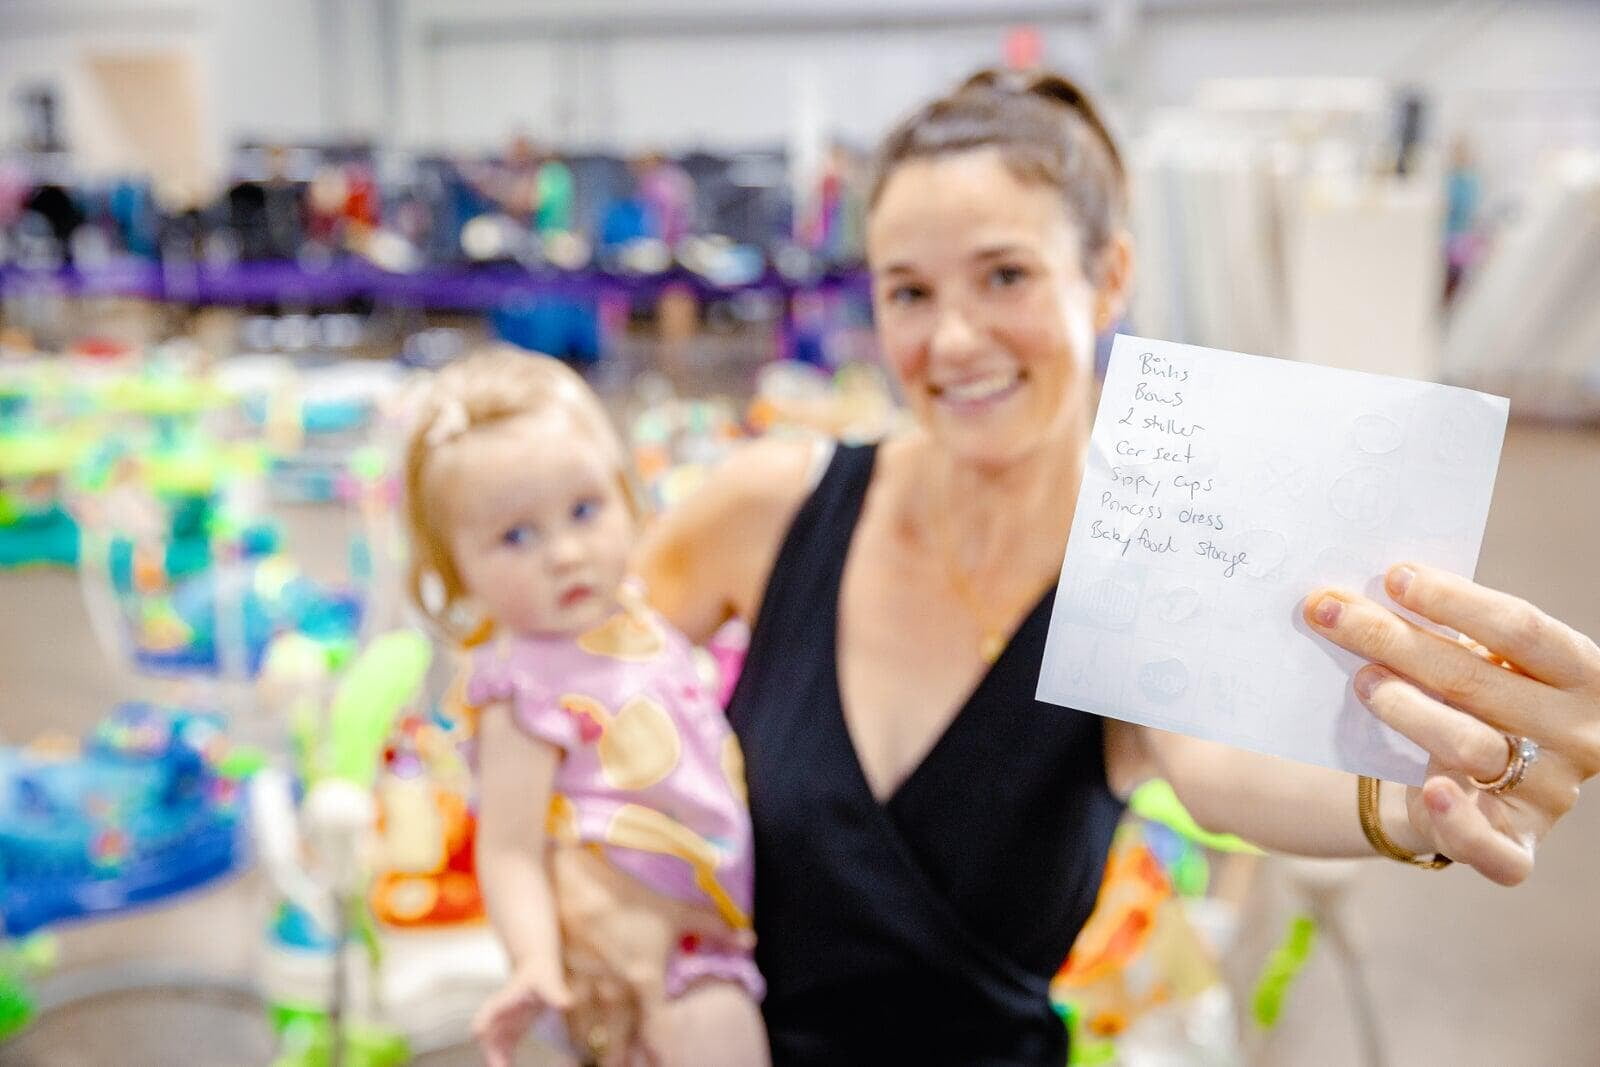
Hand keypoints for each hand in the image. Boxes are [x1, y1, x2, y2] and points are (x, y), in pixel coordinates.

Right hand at [473, 961, 572, 1066]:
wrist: (537, 966)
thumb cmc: (541, 972)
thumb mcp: (548, 980)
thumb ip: (555, 992)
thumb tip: (566, 1004)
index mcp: (506, 997)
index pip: (491, 1010)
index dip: (484, 1020)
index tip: (479, 1032)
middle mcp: (501, 1012)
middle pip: (489, 1033)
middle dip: (492, 1050)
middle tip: (500, 1066)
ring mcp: (504, 1022)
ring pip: (495, 1044)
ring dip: (496, 1057)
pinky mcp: (512, 1029)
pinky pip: (505, 1047)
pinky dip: (505, 1059)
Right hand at [551, 844, 753, 1062]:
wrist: (577, 884)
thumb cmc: (630, 898)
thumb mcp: (676, 911)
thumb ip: (713, 928)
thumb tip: (751, 939)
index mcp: (644, 981)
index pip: (656, 1028)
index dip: (662, 1053)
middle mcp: (614, 993)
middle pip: (618, 1038)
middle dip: (622, 1059)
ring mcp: (583, 988)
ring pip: (588, 1031)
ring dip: (596, 1046)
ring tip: (599, 1059)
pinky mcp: (559, 977)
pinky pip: (565, 1014)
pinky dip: (570, 1028)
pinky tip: (573, 1035)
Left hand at [1306, 562, 1599, 884]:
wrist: (1477, 785)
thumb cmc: (1478, 700)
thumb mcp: (1486, 662)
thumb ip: (1448, 633)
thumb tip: (1360, 594)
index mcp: (1584, 676)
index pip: (1521, 629)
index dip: (1455, 601)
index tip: (1393, 576)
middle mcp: (1578, 734)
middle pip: (1476, 680)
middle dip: (1393, 639)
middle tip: (1331, 613)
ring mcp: (1551, 792)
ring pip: (1470, 745)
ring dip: (1405, 708)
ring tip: (1360, 680)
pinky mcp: (1518, 843)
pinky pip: (1490, 844)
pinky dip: (1458, 820)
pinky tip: (1428, 789)